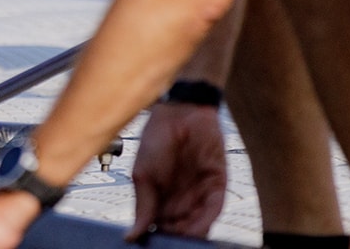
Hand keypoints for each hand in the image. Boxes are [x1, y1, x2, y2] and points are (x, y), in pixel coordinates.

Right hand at [127, 102, 226, 239]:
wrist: (180, 114)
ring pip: (198, 225)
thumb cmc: (156, 139)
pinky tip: (196, 228)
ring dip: (191, 234)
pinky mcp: (217, 187)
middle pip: (181, 231)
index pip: (160, 229)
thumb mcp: (142, 175)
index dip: (158, 239)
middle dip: (176, 239)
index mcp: (160, 201)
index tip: (151, 245)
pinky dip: (205, 221)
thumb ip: (142, 206)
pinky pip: (214, 210)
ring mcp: (200, 195)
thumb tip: (131, 235)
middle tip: (169, 245)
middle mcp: (181, 201)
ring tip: (182, 240)